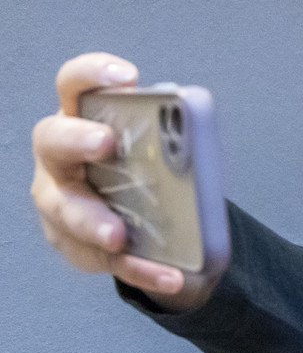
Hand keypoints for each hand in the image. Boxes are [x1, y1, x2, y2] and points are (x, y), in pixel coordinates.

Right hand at [31, 53, 189, 298]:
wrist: (147, 224)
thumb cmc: (149, 171)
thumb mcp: (163, 153)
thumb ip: (174, 141)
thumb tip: (198, 138)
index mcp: (82, 120)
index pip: (73, 86)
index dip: (92, 74)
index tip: (129, 77)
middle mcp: (61, 158)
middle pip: (53, 141)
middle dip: (77, 139)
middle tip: (106, 144)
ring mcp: (60, 202)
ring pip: (66, 210)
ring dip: (93, 222)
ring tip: (120, 237)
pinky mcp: (74, 244)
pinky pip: (104, 260)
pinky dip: (141, 270)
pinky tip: (172, 278)